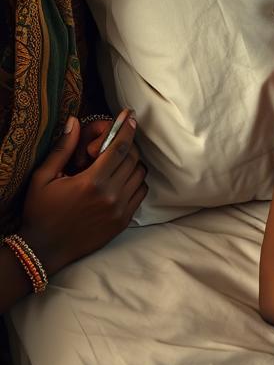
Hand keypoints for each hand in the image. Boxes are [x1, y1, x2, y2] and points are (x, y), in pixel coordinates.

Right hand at [19, 113, 147, 276]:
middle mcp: (111, 195)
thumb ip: (62, 148)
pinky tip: (122, 178)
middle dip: (128, 144)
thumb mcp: (43, 178)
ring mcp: (120, 209)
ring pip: (140, 175)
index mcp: (91, 182)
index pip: (119, 148)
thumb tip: (75, 121)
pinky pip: (141, 193)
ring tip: (118, 159)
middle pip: (133, 159)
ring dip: (133, 163)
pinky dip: (136, 181)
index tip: (130, 115)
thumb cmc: (41, 210)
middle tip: (119, 139)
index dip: (127, 128)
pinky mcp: (124, 221)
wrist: (45, 248)